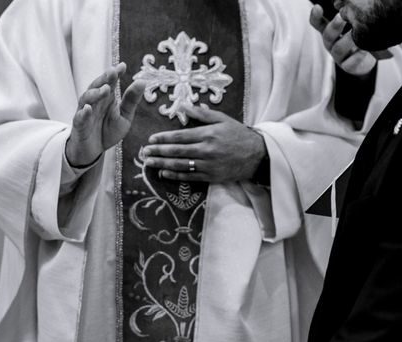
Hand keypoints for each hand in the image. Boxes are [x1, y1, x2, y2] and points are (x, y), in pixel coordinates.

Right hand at [66, 63, 144, 166]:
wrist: (93, 151)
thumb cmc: (108, 131)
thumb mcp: (124, 116)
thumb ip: (131, 100)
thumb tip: (142, 81)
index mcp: (107, 98)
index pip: (110, 82)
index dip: (115, 74)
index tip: (123, 66)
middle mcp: (95, 102)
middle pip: (97, 86)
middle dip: (104, 79)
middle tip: (113, 72)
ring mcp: (85, 112)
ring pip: (86, 99)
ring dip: (95, 93)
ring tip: (105, 89)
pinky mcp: (79, 126)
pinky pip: (79, 118)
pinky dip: (83, 113)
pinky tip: (88, 109)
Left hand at [141, 106, 266, 182]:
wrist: (257, 155)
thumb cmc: (238, 135)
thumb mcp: (222, 119)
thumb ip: (202, 114)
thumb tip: (183, 106)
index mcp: (208, 134)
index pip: (180, 136)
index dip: (164, 138)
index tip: (151, 138)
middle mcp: (207, 150)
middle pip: (177, 151)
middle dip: (158, 151)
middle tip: (144, 152)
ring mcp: (208, 165)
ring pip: (181, 165)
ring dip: (162, 164)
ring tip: (149, 163)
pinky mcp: (211, 176)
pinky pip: (189, 177)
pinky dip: (175, 175)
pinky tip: (164, 173)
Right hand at [309, 6, 376, 75]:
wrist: (366, 61)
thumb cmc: (359, 38)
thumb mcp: (354, 25)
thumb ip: (352, 16)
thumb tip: (353, 4)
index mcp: (331, 32)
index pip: (318, 24)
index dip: (316, 17)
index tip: (317, 7)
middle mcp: (332, 44)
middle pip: (328, 36)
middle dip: (334, 26)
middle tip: (341, 17)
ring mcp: (339, 57)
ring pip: (338, 49)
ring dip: (347, 39)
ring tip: (357, 33)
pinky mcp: (348, 67)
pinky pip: (350, 63)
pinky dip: (357, 56)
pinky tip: (364, 50)